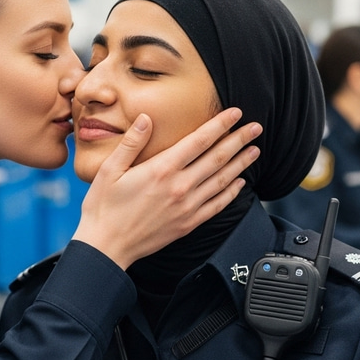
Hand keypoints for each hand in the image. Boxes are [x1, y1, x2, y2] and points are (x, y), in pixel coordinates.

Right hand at [73, 107, 260, 269]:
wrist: (106, 246)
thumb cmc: (103, 208)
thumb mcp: (109, 170)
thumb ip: (131, 143)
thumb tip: (146, 118)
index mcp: (161, 170)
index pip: (199, 141)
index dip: (220, 124)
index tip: (235, 113)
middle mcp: (179, 187)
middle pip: (217, 158)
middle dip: (239, 140)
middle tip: (256, 127)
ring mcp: (186, 207)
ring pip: (222, 180)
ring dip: (241, 163)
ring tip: (255, 150)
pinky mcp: (188, 224)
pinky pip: (217, 205)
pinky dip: (231, 192)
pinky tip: (240, 183)